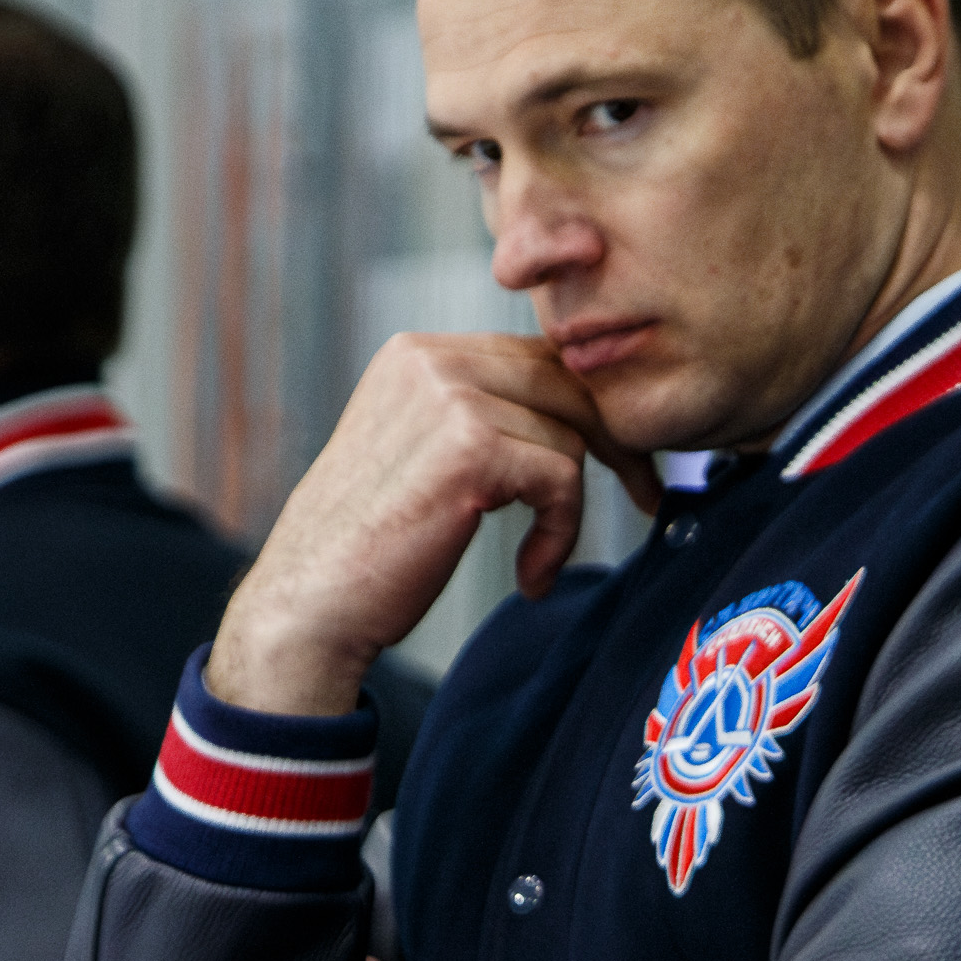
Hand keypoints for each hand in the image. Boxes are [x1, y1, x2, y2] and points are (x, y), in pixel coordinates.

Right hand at [208, 333, 660, 714]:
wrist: (312, 605)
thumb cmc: (373, 550)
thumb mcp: (427, 459)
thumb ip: (482, 421)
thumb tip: (577, 413)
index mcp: (418, 355)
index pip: (537, 359)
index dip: (590, 411)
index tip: (626, 461)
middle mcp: (430, 359)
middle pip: (567, 383)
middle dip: (617, 441)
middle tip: (647, 494)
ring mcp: (448, 396)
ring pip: (569, 435)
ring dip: (570, 510)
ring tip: (538, 564)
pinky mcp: (470, 445)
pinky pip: (561, 478)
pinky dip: (560, 534)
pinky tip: (530, 576)